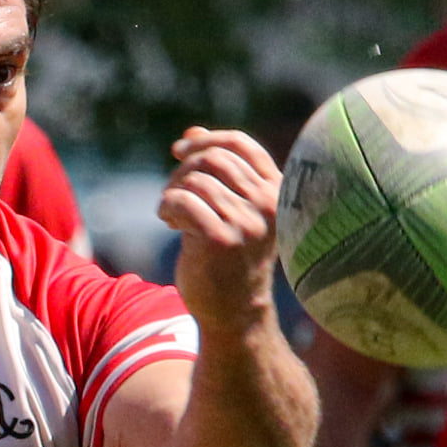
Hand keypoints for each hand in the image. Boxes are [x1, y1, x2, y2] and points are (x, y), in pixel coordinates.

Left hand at [158, 127, 280, 330]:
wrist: (235, 314)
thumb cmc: (231, 259)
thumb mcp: (234, 209)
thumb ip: (219, 172)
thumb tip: (193, 132)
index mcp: (279, 192)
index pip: (240, 144)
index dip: (205, 140)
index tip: (180, 149)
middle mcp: (268, 204)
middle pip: (213, 158)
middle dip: (184, 169)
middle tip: (173, 192)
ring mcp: (247, 223)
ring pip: (195, 180)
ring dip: (173, 191)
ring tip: (171, 213)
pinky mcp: (221, 241)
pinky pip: (182, 201)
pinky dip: (167, 206)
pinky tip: (168, 222)